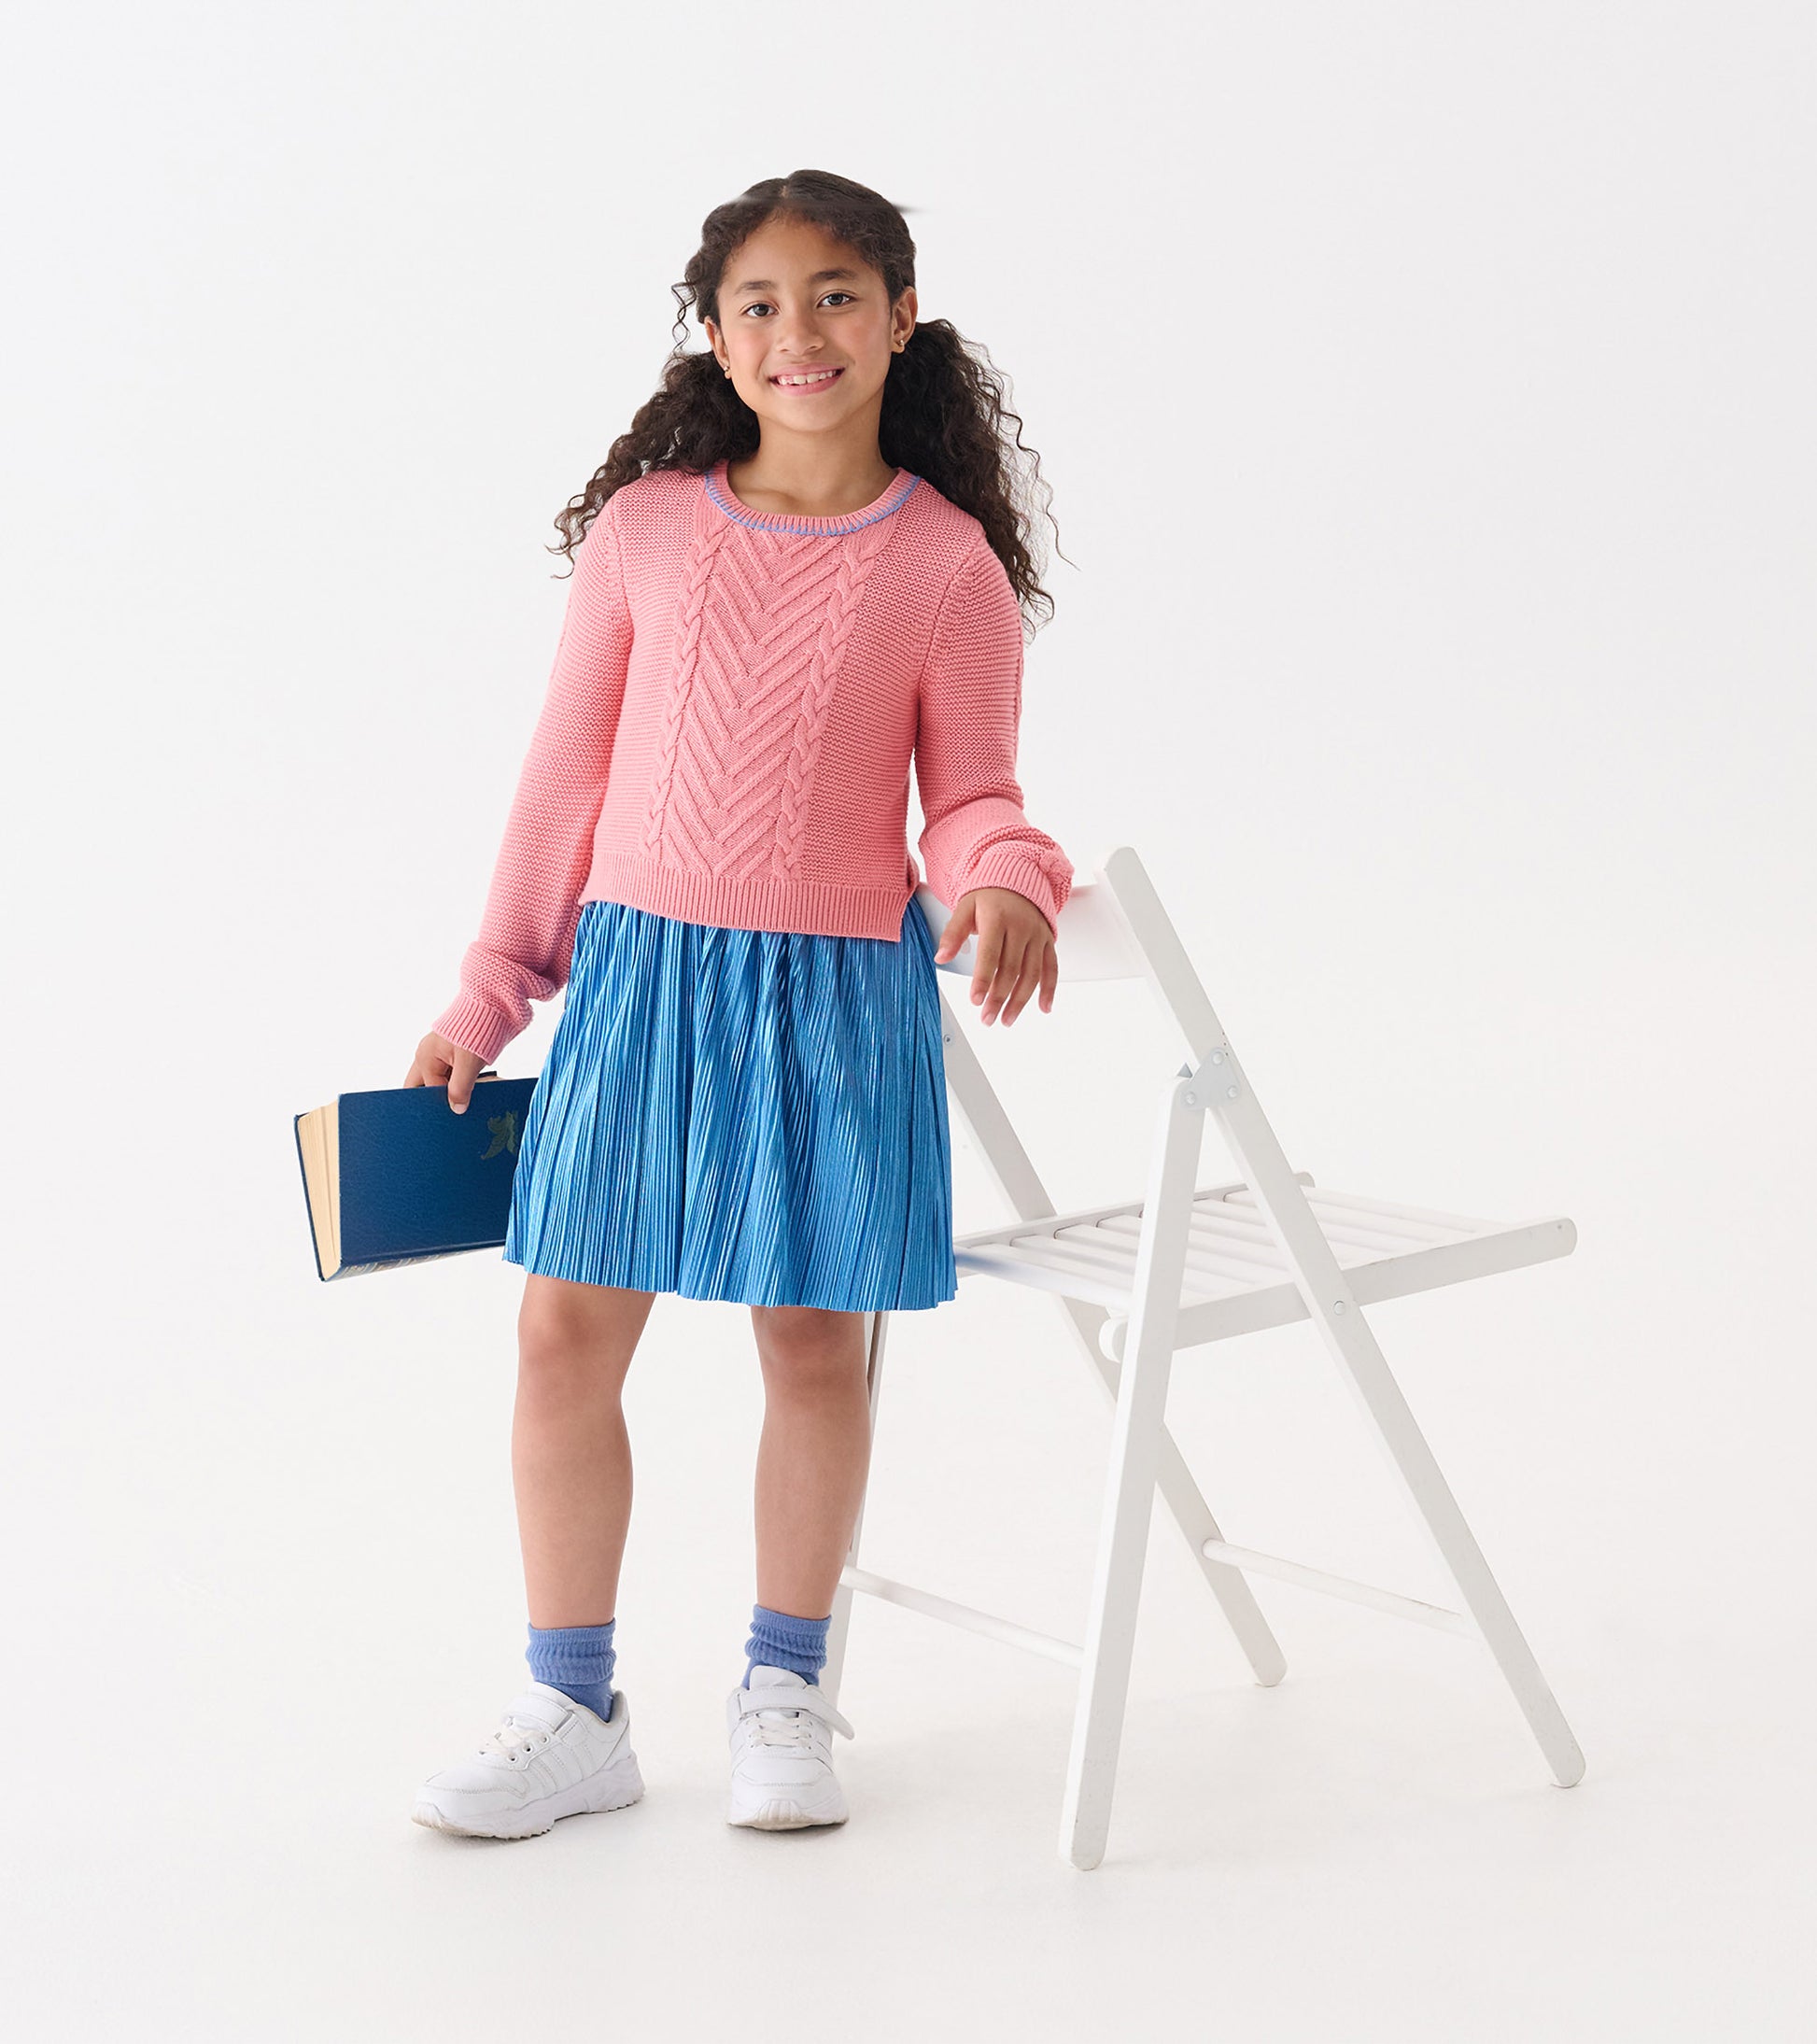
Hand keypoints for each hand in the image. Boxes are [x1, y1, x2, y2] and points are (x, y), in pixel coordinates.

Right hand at [406, 1030, 485, 1112]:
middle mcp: (429, 1056)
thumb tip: (457, 1110)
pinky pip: (453, 1075)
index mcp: (425, 1058)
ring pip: (440, 1082)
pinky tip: (472, 1093)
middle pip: (423, 1087)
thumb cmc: (477, 1028)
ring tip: (464, 1106)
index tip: (453, 1117)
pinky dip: (460, 1084)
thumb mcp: (468, 1063)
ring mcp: (443, 1054)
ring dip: (450, 1092)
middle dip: (433, 1101)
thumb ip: (460, 1089)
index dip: (440, 1106)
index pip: (427, 1092)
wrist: (495, 1002)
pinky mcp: (457, 1053)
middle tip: (449, 1114)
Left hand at [932, 886, 1056, 1025]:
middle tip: (987, 1018)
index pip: (990, 954)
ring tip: (1006, 1020)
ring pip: (1032, 973)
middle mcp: (1021, 927)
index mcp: (997, 918)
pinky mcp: (1048, 941)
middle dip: (998, 997)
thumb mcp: (965, 907)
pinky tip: (1043, 1007)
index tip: (975, 1000)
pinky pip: (1052, 967)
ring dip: (1020, 1001)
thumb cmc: (989, 895)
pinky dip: (1049, 989)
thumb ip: (953, 933)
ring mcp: (1037, 935)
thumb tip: (940, 957)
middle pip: (1011, 969)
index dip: (982, 979)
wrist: (1018, 877)